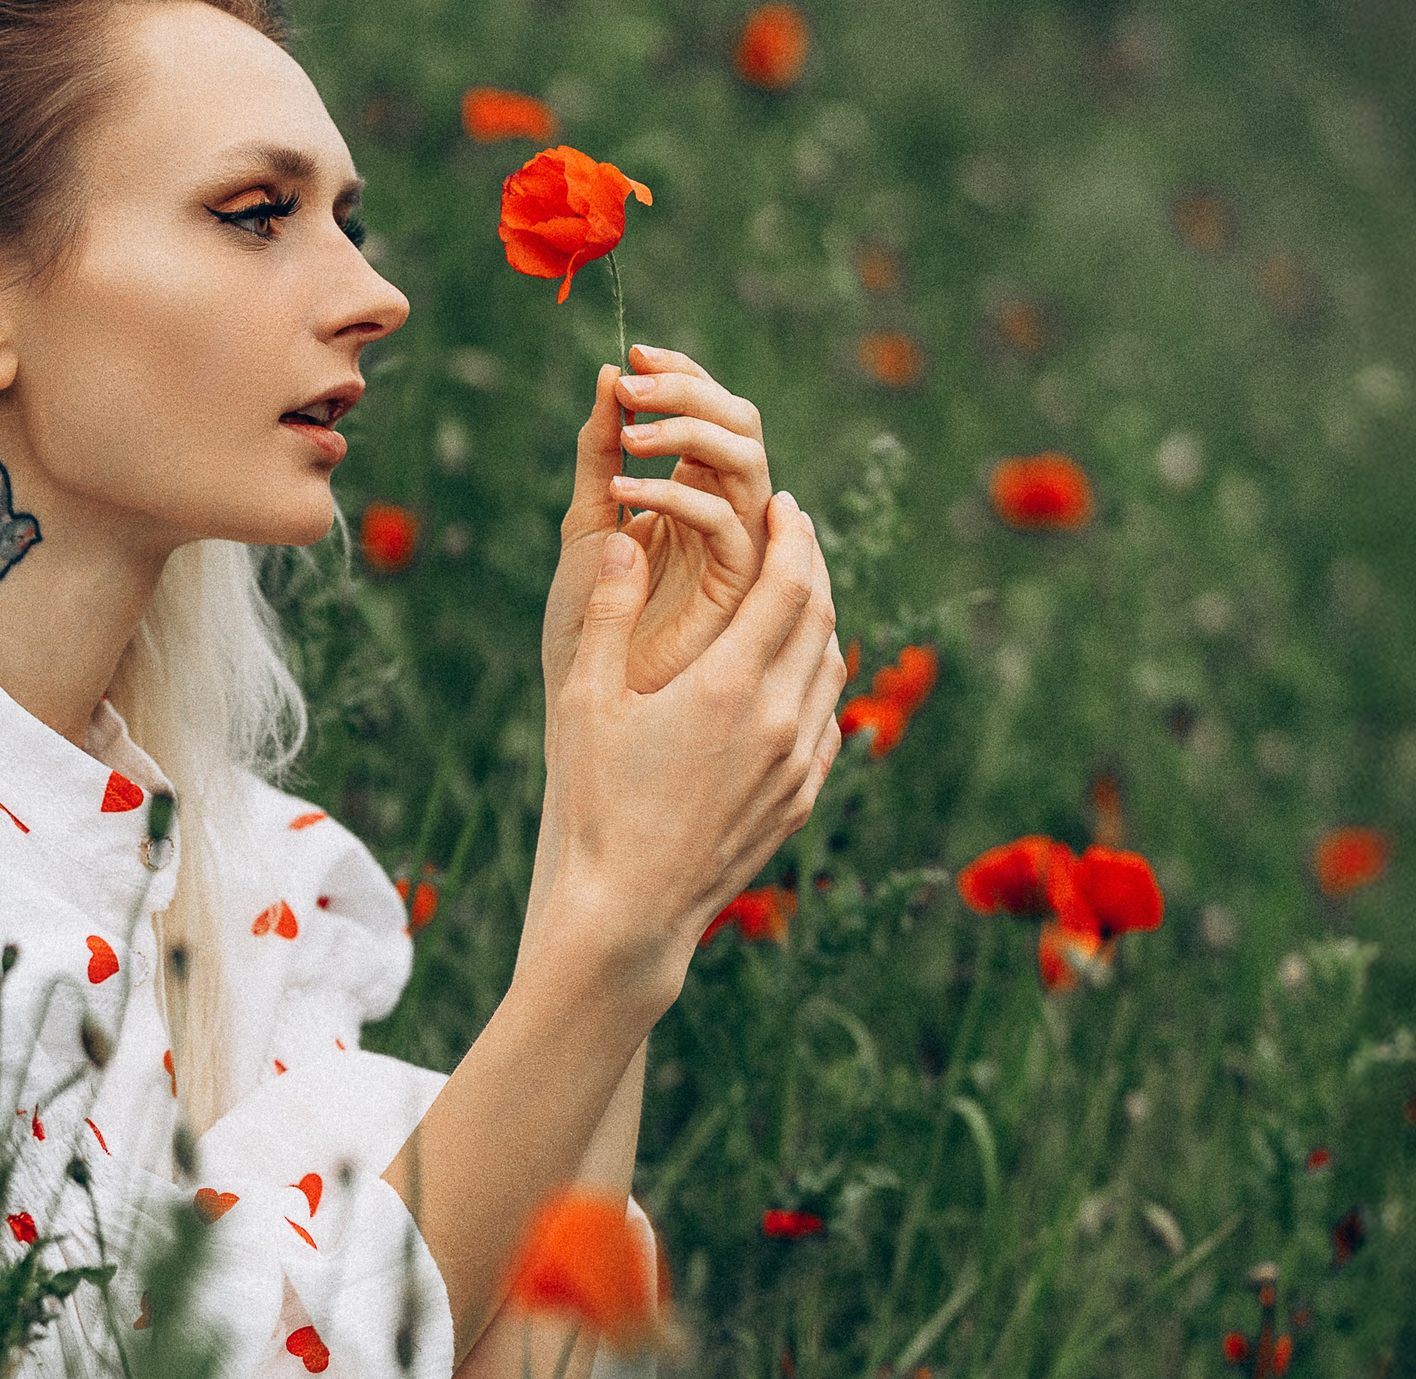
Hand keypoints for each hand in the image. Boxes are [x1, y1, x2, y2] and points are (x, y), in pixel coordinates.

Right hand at [524, 492, 848, 1010]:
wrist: (631, 911)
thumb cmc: (596, 803)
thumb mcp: (584, 700)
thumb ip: (607, 611)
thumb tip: (619, 536)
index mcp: (728, 686)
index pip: (787, 585)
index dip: (792, 536)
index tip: (785, 503)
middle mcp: (779, 720)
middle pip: (822, 617)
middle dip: (813, 563)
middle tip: (796, 529)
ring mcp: (798, 764)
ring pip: (831, 667)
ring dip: (821, 617)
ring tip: (797, 587)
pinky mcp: (800, 799)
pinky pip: (828, 719)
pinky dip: (820, 677)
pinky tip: (796, 668)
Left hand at [542, 345, 776, 699]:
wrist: (586, 702)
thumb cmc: (584, 624)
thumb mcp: (586, 520)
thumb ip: (600, 451)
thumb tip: (610, 374)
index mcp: (693, 493)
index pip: (711, 410)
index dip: (682, 372)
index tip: (632, 351)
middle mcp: (725, 513)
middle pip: (741, 422)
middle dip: (691, 388)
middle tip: (633, 381)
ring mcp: (737, 549)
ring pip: (749, 461)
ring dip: (690, 431)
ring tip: (628, 435)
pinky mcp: (735, 590)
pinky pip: (728, 522)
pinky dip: (676, 495)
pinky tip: (622, 494)